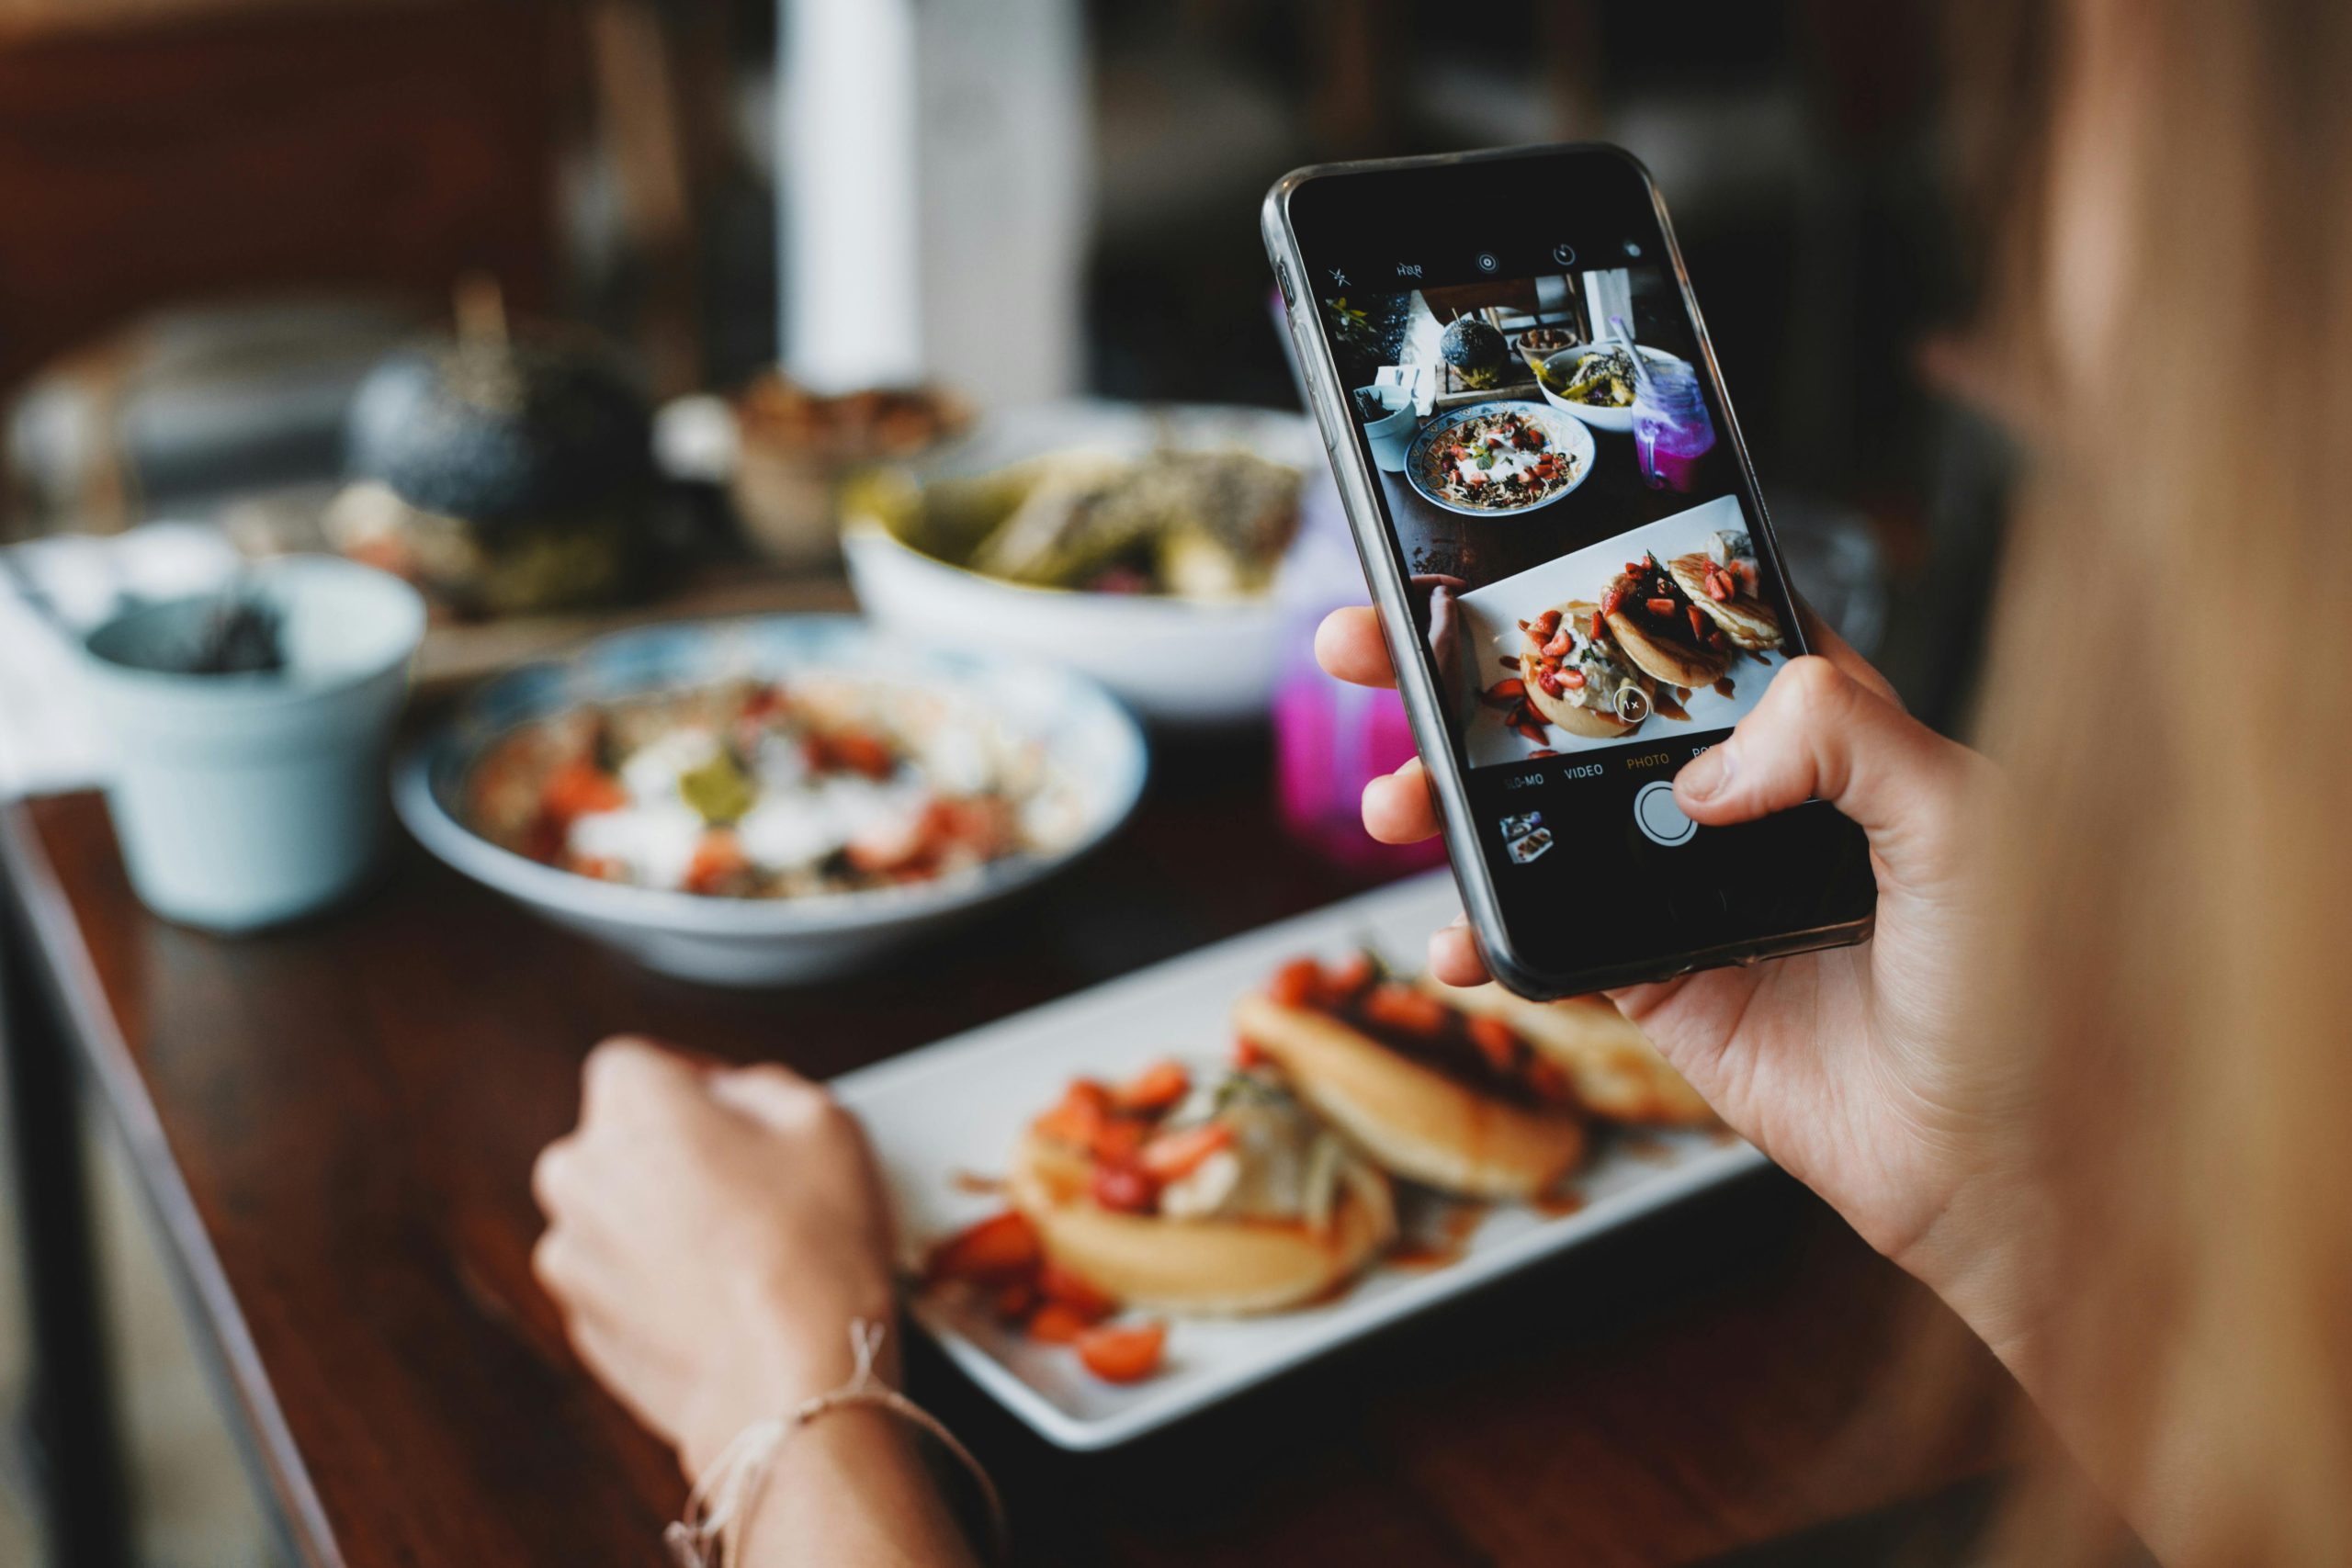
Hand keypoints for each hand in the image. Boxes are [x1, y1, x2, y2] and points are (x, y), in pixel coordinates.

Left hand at [531, 1039, 897, 1477]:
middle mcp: (578, 1172)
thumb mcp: (823, 1117)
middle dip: (675, 1155)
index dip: (693, 1083)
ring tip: (744, 1251)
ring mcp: (572, 1257)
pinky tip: (725, 1300)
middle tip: (753, 1185)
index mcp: (629, 1103)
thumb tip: (736, 1098)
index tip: (737, 1114)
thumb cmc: (811, 1247)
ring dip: (664, 1222)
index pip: (640, 1064)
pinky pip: (622, 1283)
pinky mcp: (585, 1327)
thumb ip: (761, 1085)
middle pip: (621, 1141)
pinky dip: (660, 1285)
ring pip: (618, 1215)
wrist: (794, 1379)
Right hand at [1315, 608, 2032, 1352]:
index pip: (1679, 623)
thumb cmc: (2025, 985)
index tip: (1479, 559)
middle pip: (1575, 710)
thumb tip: (1702, 767)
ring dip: (1444, 805)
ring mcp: (1688, 887)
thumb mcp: (1965, 823)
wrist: (1999, 1164)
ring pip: (1537, 819)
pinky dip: (1480, 942)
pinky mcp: (1659, 981)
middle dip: (1459, 677)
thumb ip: (1847, 737)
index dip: (1579, 582)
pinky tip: (1448, 942)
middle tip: (1366, 645)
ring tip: (1391, 803)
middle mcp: (1743, 795)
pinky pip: (1546, 943)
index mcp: (1819, 725)